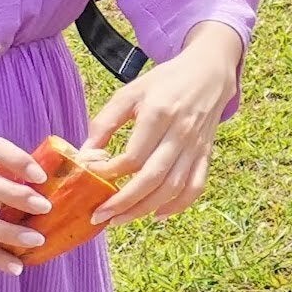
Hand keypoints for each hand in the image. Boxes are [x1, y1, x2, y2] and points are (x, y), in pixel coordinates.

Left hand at [84, 26, 241, 226]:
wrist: (208, 72)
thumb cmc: (164, 83)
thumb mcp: (130, 93)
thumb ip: (105, 122)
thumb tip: (83, 155)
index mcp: (159, 114)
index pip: (133, 156)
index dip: (108, 172)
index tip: (88, 178)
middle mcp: (180, 133)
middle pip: (153, 178)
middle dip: (124, 202)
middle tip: (100, 217)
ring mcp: (196, 146)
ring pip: (173, 187)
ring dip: (145, 209)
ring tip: (120, 219)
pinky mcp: (206, 153)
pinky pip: (196, 186)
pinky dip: (179, 205)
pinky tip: (158, 214)